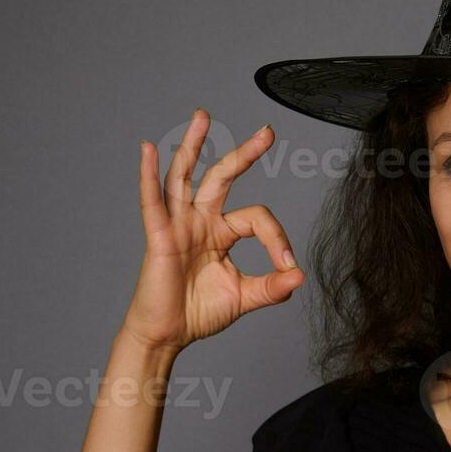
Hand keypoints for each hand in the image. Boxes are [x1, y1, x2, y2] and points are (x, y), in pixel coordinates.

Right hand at [122, 108, 304, 351]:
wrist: (168, 335)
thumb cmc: (199, 313)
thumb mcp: (244, 296)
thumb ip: (272, 287)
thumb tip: (301, 276)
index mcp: (222, 233)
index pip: (256, 218)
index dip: (276, 238)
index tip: (287, 265)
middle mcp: (201, 221)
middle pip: (222, 177)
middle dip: (244, 154)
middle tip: (268, 132)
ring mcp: (178, 225)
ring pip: (186, 176)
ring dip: (194, 145)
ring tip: (203, 116)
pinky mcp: (158, 235)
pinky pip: (153, 200)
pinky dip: (149, 174)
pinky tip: (149, 150)